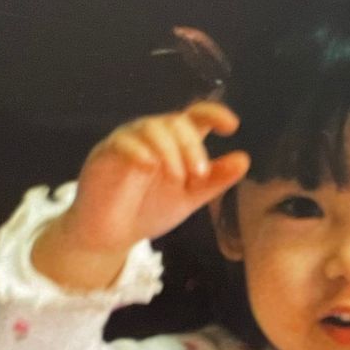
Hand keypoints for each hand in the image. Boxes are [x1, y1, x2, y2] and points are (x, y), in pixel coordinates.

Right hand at [31, 102, 249, 290]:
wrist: (112, 235)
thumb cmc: (149, 210)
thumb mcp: (190, 198)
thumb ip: (214, 180)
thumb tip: (244, 160)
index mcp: (175, 143)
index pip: (195, 117)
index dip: (214, 114)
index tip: (232, 126)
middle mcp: (152, 136)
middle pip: (176, 122)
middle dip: (193, 146)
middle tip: (200, 174)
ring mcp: (128, 142)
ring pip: (151, 127)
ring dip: (170, 150)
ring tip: (178, 178)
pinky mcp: (105, 153)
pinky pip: (122, 142)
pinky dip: (138, 150)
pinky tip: (150, 166)